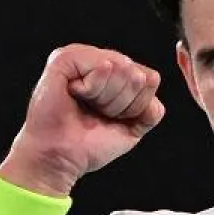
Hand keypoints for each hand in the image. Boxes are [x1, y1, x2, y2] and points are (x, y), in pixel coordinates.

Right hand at [0, 43, 165, 196]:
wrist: (60, 158)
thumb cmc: (89, 144)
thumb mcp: (131, 129)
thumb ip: (151, 109)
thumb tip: (153, 78)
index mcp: (115, 74)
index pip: (150, 79)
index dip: (135, 107)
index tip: (110, 119)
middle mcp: (99, 60)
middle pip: (137, 74)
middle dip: (121, 104)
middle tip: (95, 114)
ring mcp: (82, 56)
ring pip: (122, 68)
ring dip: (106, 98)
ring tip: (84, 106)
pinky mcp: (65, 58)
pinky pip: (102, 66)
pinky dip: (93, 89)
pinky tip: (74, 94)